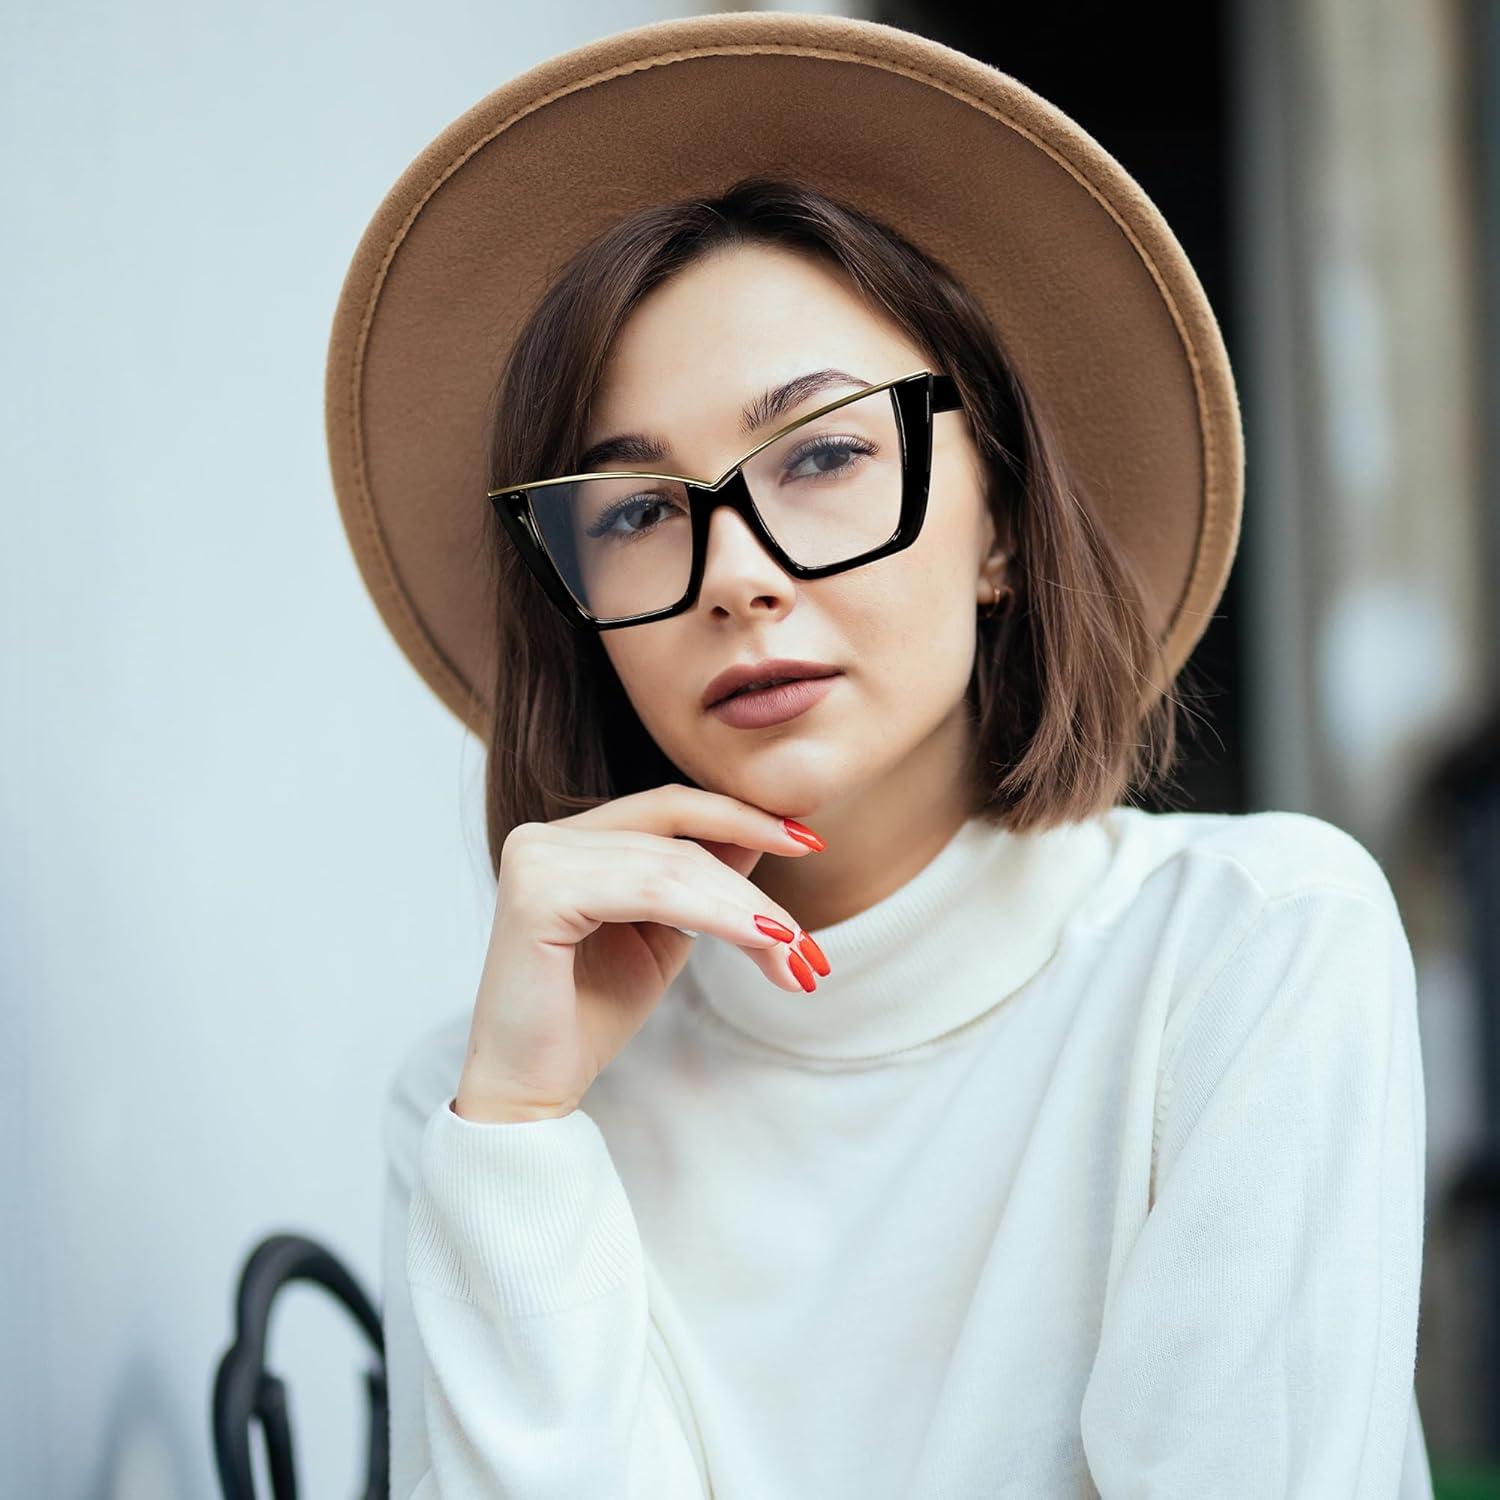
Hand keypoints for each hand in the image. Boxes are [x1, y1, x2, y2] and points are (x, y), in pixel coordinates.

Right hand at [453, 783, 825, 1121]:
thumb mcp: (663, 934)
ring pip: (674, 866)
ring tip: (795, 954)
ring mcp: (536, 858)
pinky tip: (760, 941)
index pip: (670, 807)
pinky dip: (717, 914)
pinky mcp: (538, 894)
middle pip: (679, 837)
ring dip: (748, 911)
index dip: (742, 817)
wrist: (532, 1088)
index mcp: (569, 838)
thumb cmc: (589, 1015)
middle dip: (755, 884)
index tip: (811, 840)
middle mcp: (544, 836)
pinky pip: (652, 891)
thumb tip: (764, 835)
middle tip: (807, 938)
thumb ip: (701, 881)